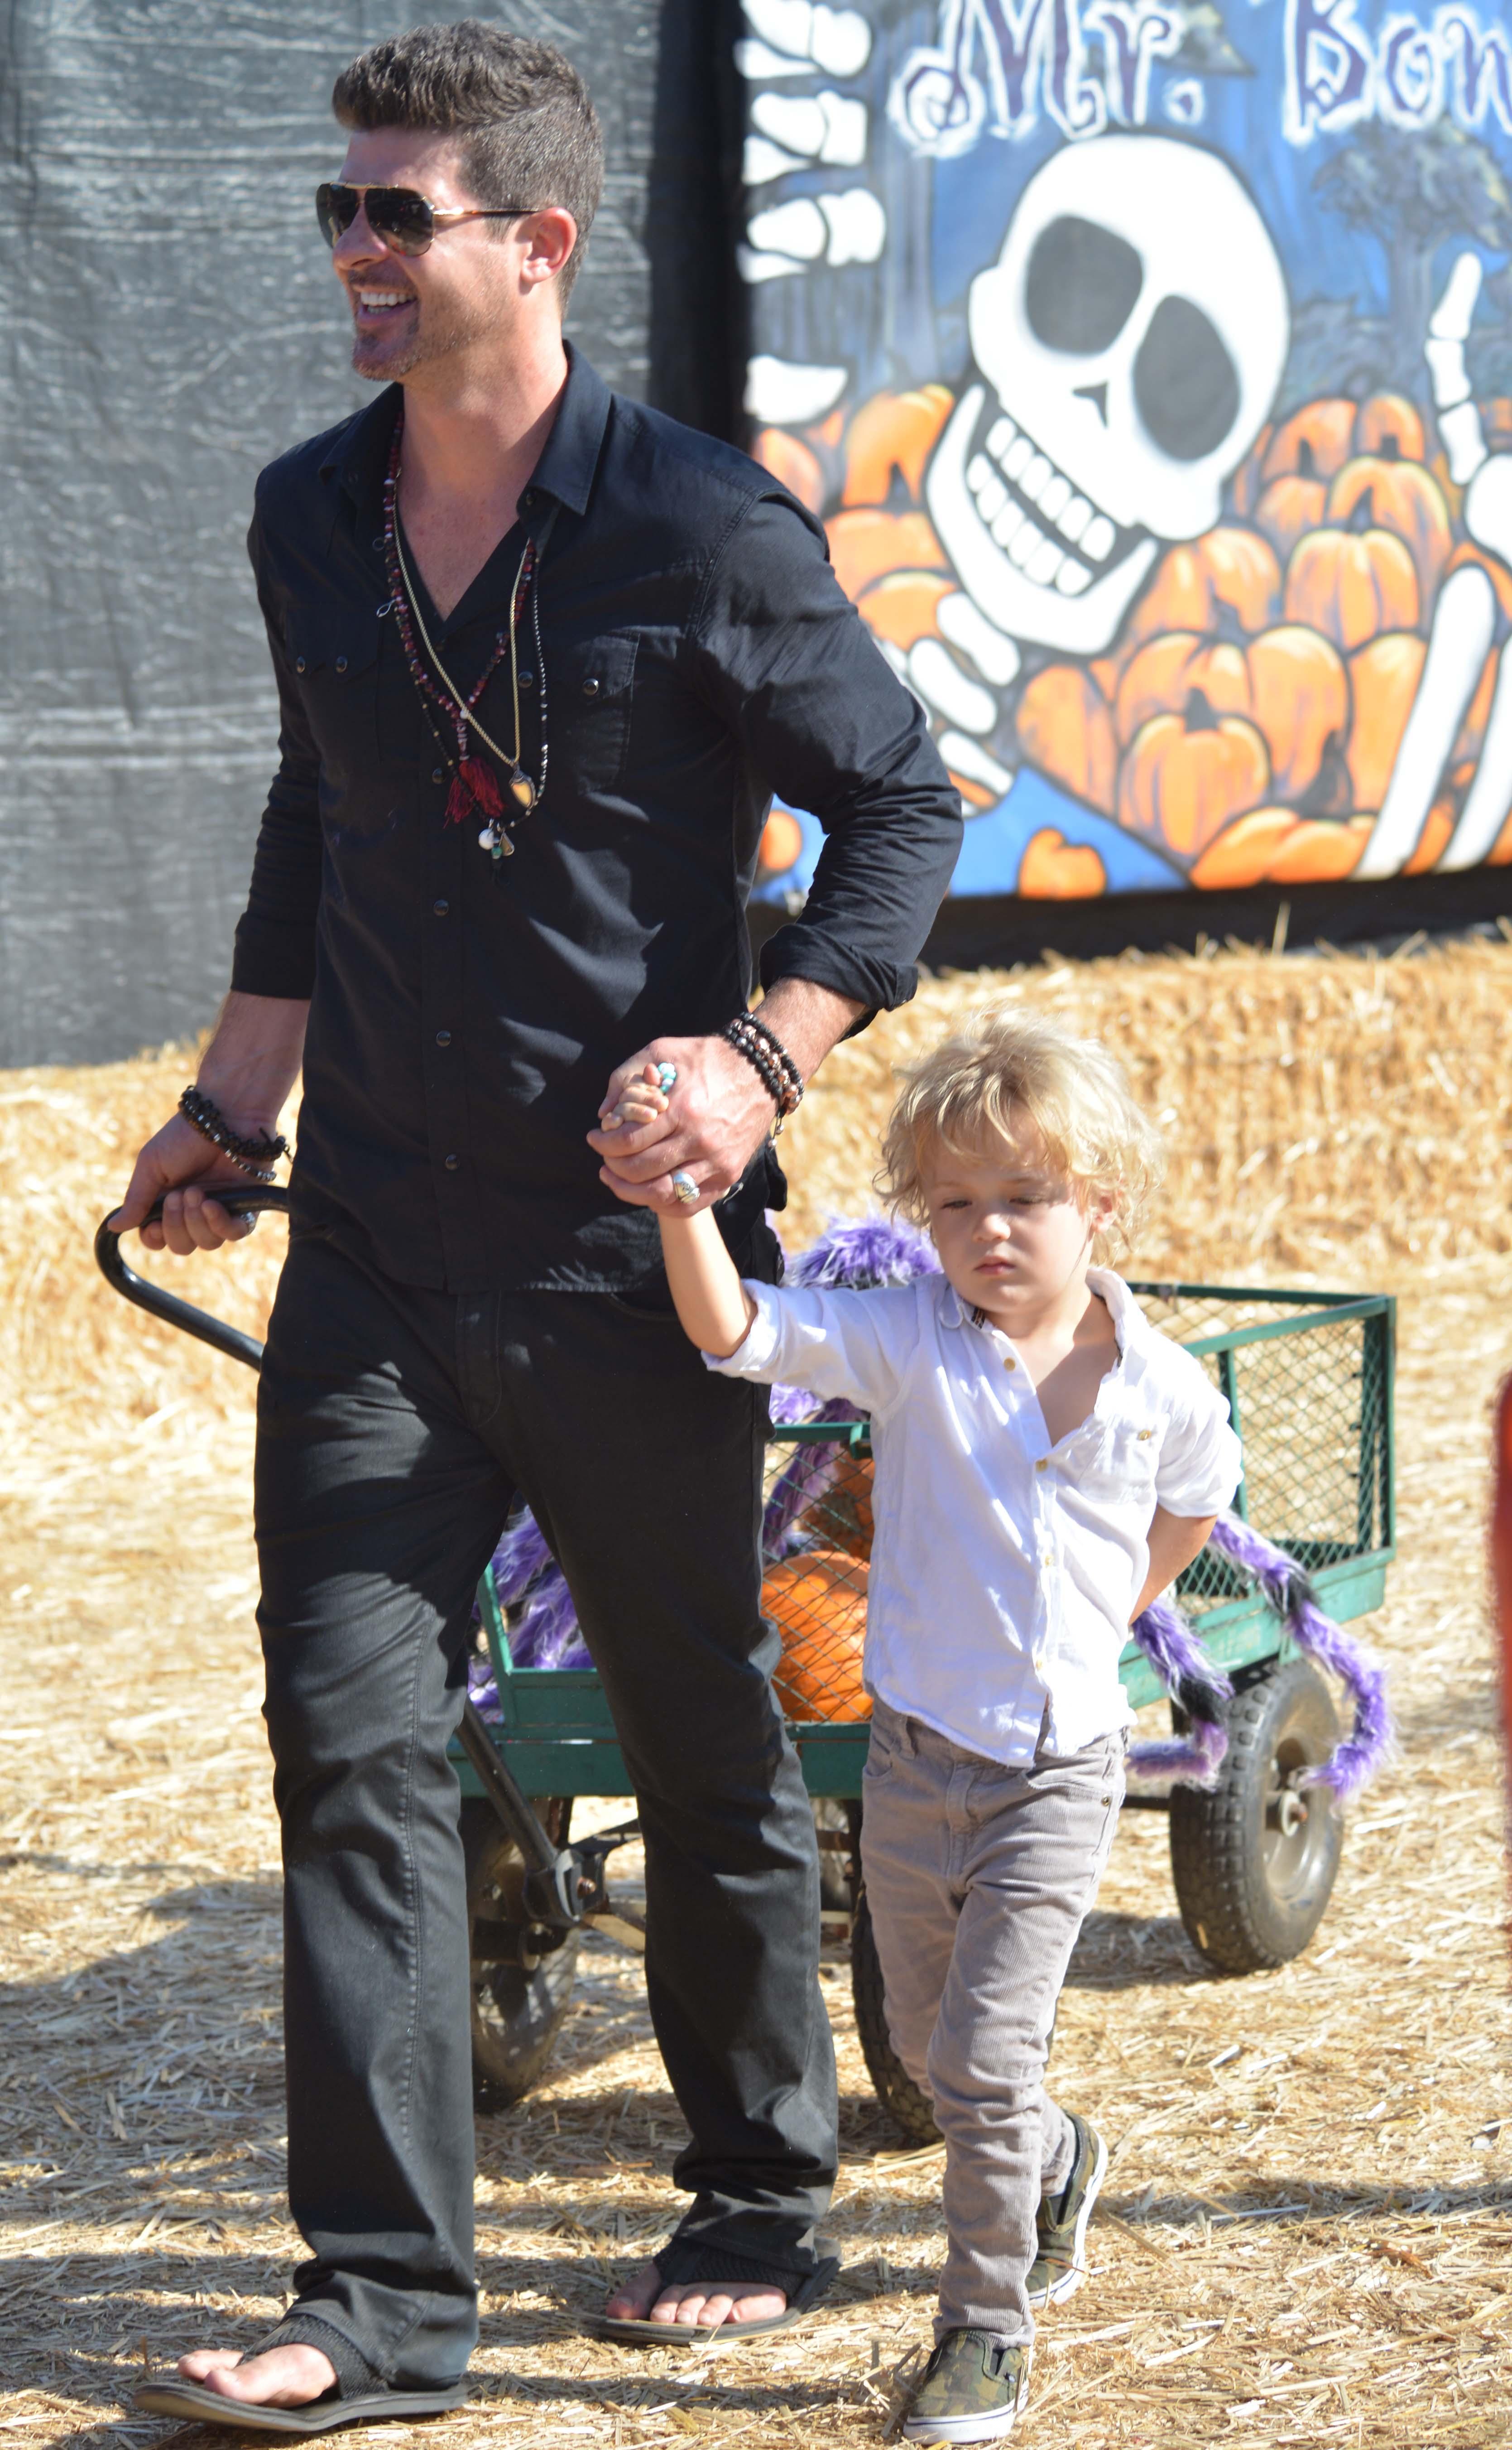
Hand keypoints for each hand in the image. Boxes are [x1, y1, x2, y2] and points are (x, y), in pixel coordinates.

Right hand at [107, 1114, 260, 1254]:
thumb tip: (113, 1227)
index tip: (153, 1225)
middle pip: (182, 1246)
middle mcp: (194, 1211)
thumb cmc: (184, 1136)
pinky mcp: (245, 1207)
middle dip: (175, 1224)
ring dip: (196, 1221)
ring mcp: (221, 1211)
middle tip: (178, 1195)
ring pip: (207, 1243)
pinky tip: (212, 1205)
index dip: (155, 1238)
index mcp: (168, 1202)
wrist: (223, 1117)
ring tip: (196, 1192)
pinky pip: (235, 1234)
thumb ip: (136, 1199)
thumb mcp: (151, 1165)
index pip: (158, 1239)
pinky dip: (220, 1224)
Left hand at [588, 1036, 777, 1212]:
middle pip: (641, 1170)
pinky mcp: (728, 1175)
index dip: (603, 1144)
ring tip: (617, 1180)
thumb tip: (604, 1114)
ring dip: (631, 1192)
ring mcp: (717, 1162)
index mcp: (682, 1109)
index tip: (594, 1138)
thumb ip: (627, 1077)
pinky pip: (689, 1205)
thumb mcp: (663, 1050)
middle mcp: (700, 1140)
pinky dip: (663, 1205)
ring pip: (662, 1194)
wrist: (761, 1071)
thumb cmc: (707, 1058)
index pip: (628, 1141)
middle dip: (613, 1168)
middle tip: (604, 1160)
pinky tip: (647, 1193)